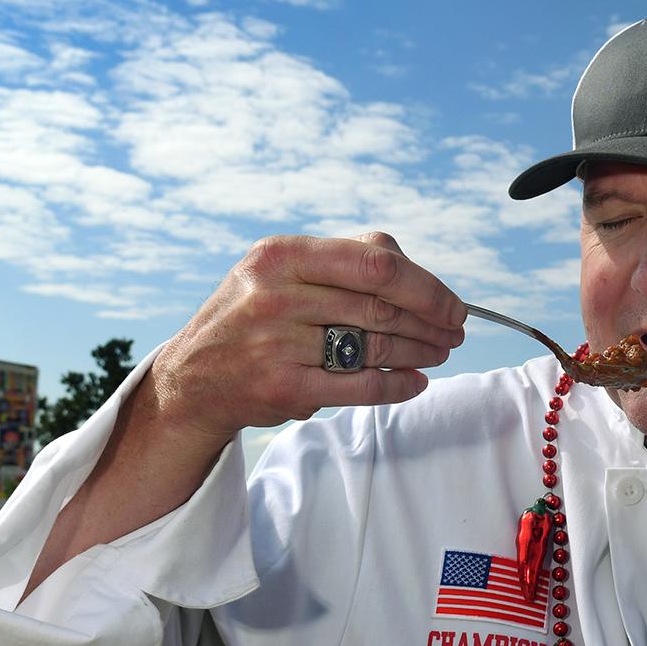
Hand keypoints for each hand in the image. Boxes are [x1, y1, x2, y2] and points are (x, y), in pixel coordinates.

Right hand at [21, 232, 464, 595]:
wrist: (192, 379)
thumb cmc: (250, 317)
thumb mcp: (279, 272)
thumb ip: (341, 259)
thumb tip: (410, 266)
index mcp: (280, 256)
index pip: (375, 262)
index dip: (425, 285)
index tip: (451, 303)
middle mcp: (275, 296)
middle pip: (380, 306)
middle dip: (429, 322)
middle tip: (454, 332)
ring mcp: (277, 344)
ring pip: (373, 346)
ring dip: (418, 352)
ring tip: (439, 352)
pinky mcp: (284, 388)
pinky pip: (359, 387)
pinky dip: (396, 386)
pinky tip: (415, 382)